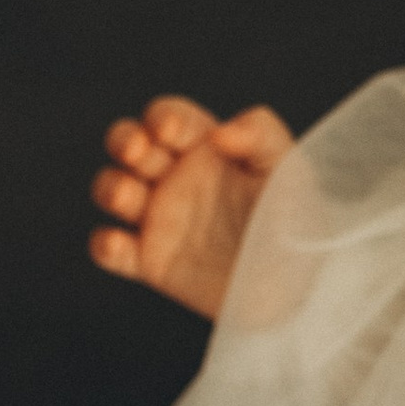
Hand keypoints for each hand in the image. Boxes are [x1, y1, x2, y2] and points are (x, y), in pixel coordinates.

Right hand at [88, 95, 292, 320]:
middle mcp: (176, 177)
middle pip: (128, 145)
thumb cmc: (299, 220)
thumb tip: (219, 132)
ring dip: (110, 187)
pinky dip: (103, 246)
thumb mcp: (289, 169)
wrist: (301, 287)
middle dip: (123, 140)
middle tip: (137, 152)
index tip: (171, 132)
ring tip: (129, 197)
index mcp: (206, 148)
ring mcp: (160, 219)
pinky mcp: (152, 262)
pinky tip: (118, 244)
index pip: (168, 118)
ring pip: (112, 190)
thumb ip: (261, 134)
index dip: (162, 118)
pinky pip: (111, 250)